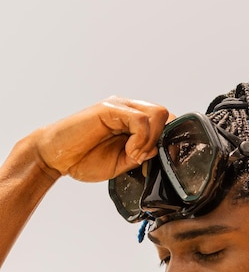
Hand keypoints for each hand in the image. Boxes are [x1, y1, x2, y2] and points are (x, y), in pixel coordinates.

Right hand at [31, 97, 170, 181]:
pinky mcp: (109, 109)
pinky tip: (129, 150)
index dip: (169, 141)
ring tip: (133, 155)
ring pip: (158, 113)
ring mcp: (120, 107)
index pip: (166, 122)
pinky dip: (141, 138)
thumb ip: (142, 155)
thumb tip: (160, 150)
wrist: (55, 157)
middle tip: (142, 158)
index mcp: (134, 122)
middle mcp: (129, 110)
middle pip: (166, 115)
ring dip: (151, 139)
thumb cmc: (84, 159)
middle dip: (161, 140)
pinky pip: (140, 118)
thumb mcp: (122, 164)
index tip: (161, 161)